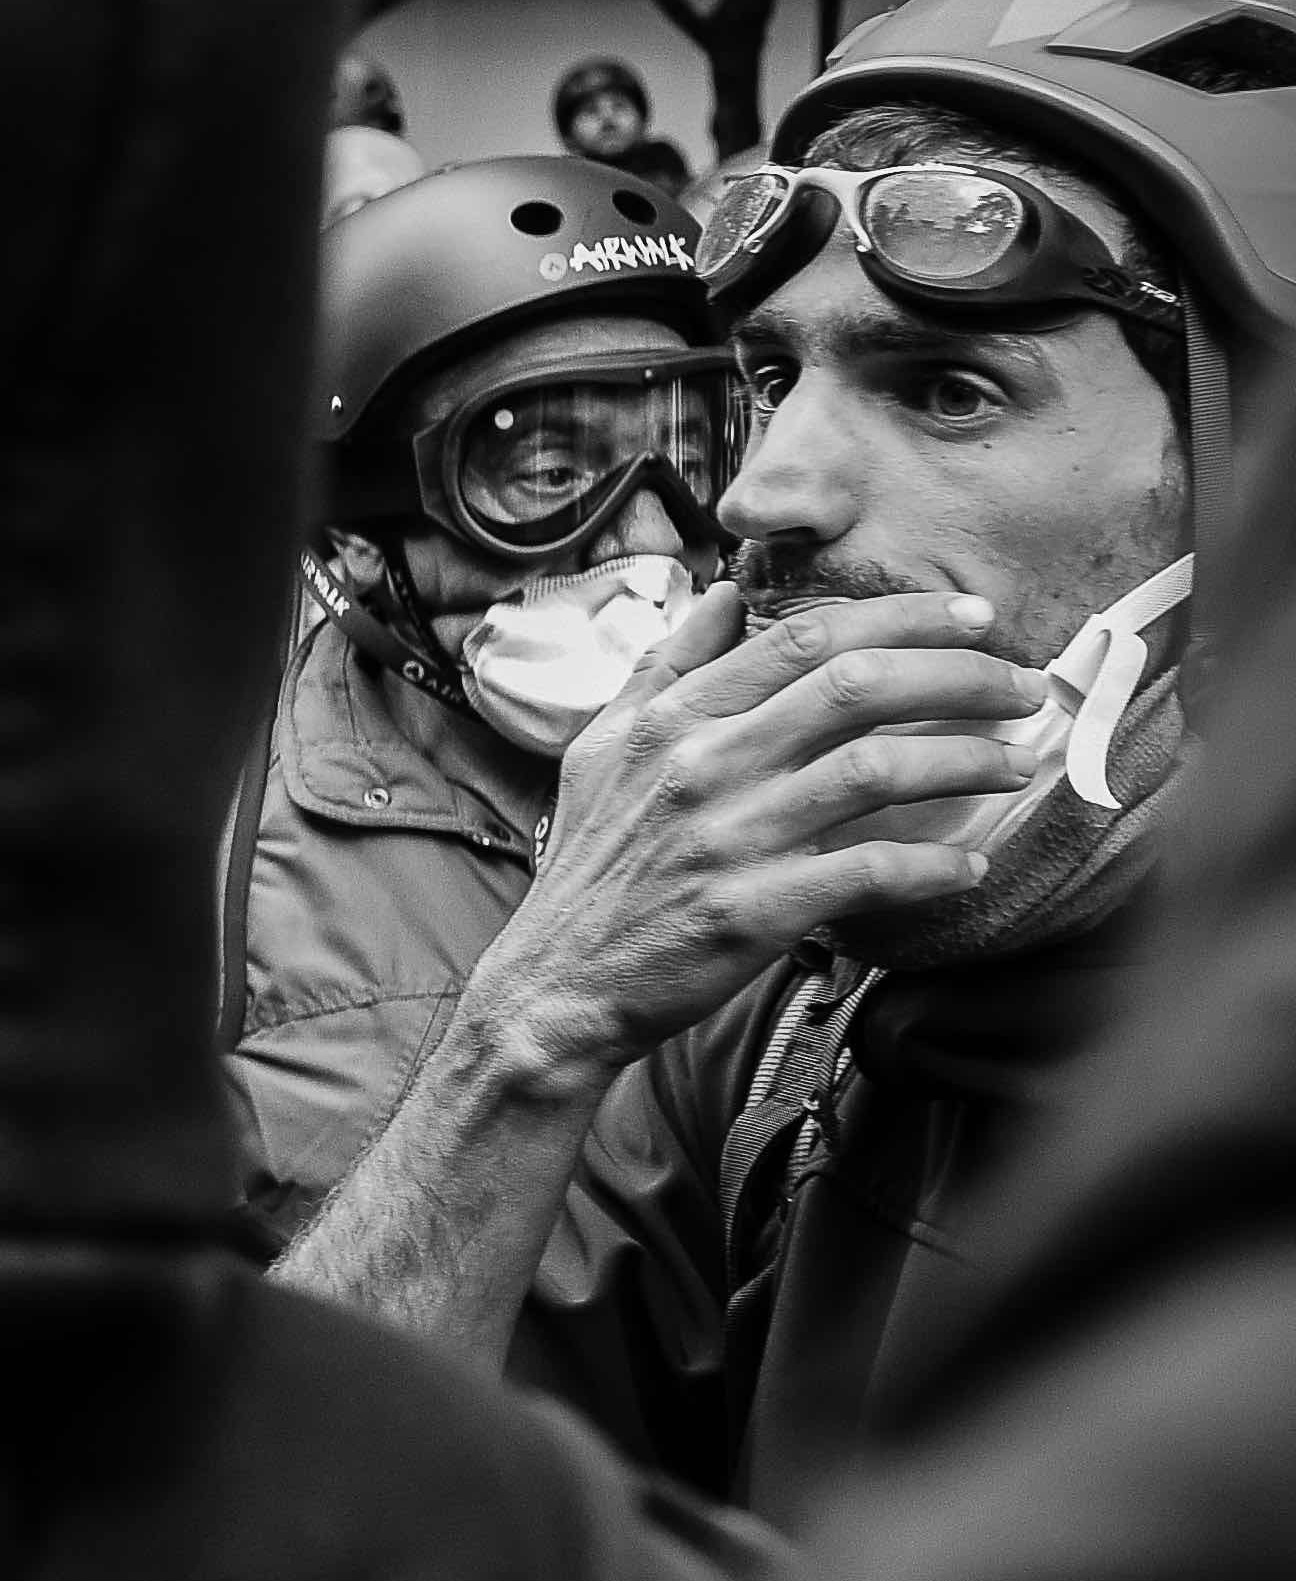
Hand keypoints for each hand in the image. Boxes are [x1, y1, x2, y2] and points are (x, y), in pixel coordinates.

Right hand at [469, 584, 1048, 1089]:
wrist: (557, 985)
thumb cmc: (592, 867)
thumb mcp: (603, 749)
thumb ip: (665, 667)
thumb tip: (725, 596)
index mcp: (672, 719)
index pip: (805, 638)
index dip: (903, 618)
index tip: (974, 618)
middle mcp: (702, 765)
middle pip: (857, 687)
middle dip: (961, 677)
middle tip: (1022, 687)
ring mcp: (729, 837)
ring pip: (877, 771)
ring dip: (966, 762)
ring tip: (1015, 764)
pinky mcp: (755, 910)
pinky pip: (871, 872)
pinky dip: (934, 866)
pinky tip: (968, 866)